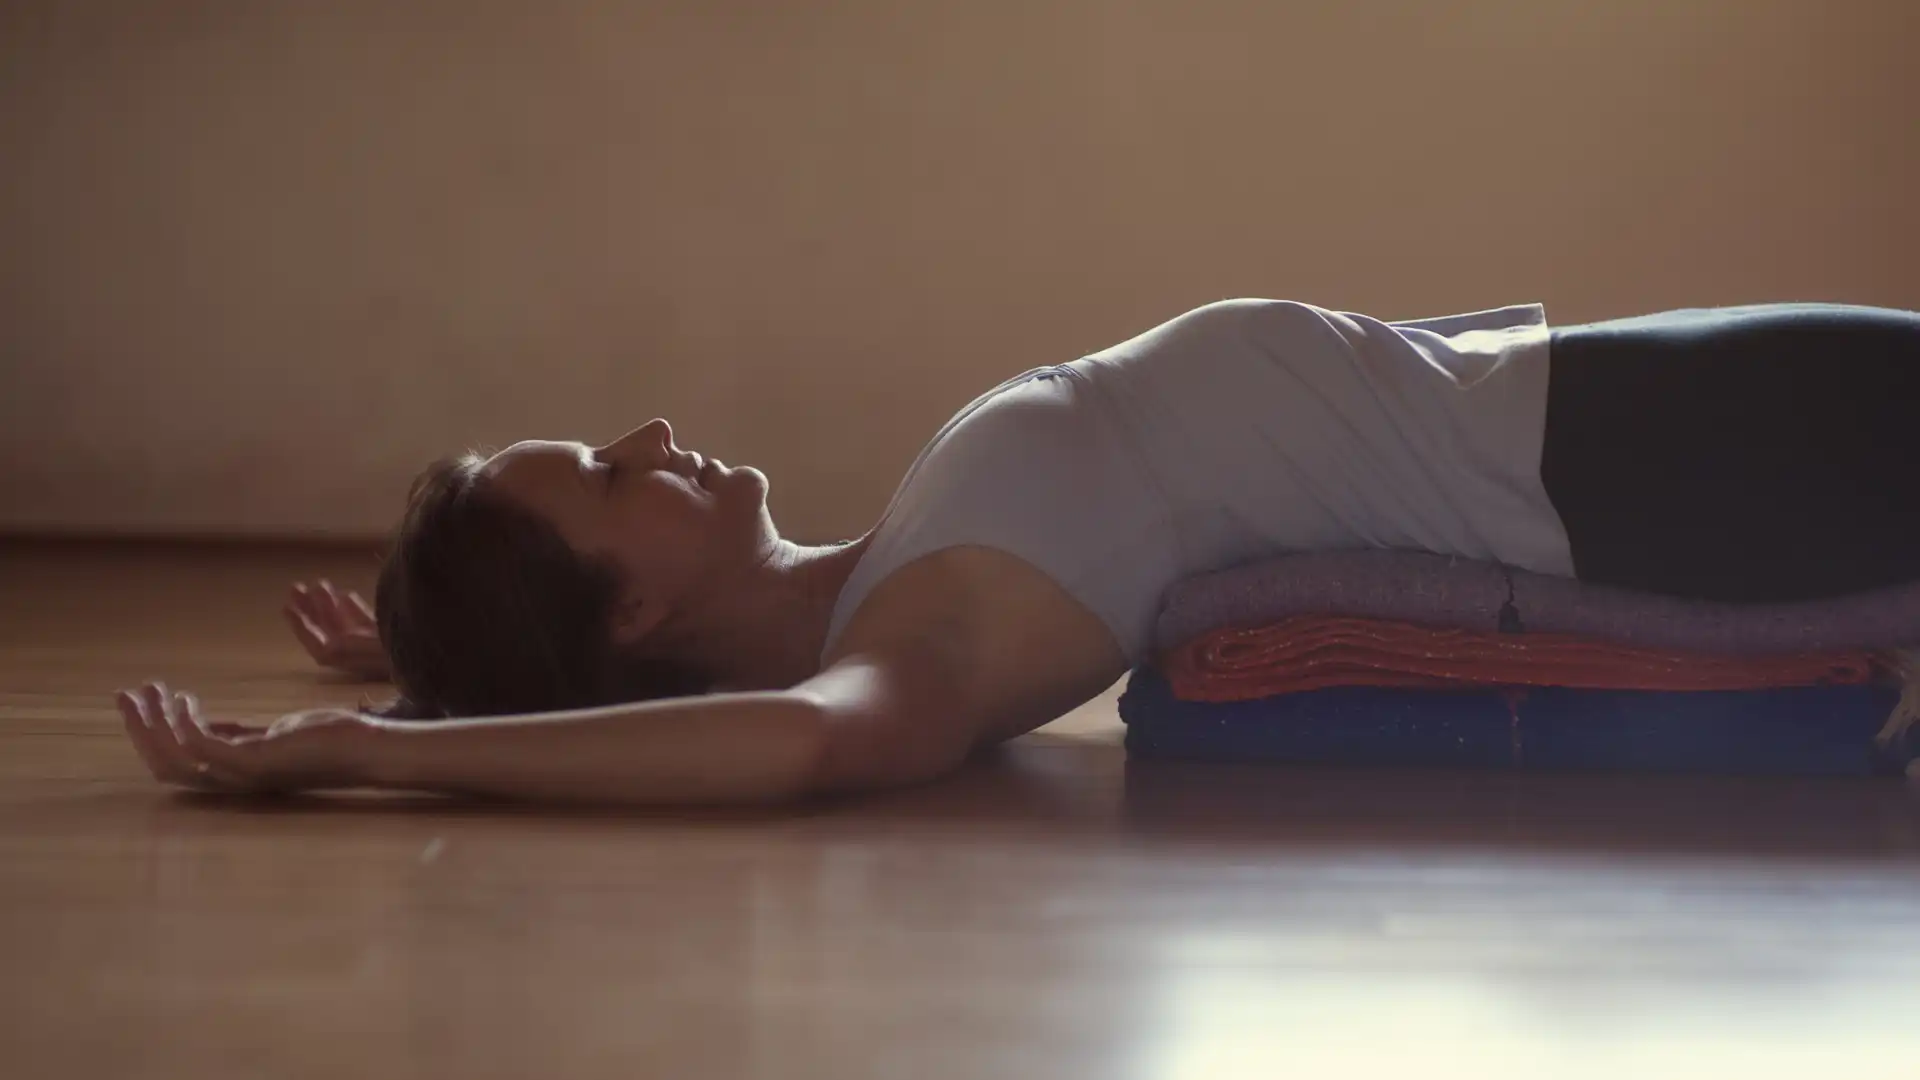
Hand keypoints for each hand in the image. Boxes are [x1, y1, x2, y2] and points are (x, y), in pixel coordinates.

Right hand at [116, 682, 366, 793]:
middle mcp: (233, 783)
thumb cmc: (328, 741)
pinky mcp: (256, 762)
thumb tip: (208, 726)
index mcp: (234, 776)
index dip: (150, 736)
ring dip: (153, 725)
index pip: (177, 764)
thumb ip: (239, 735)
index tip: (138, 704)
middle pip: (165, 766)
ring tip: (147, 690)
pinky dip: (185, 722)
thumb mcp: (273, 735)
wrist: (368, 748)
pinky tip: (183, 696)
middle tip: (126, 696)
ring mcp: (243, 776)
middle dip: (140, 730)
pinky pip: (203, 746)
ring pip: (175, 759)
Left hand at [284, 580, 389, 680]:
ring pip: (346, 625)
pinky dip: (355, 609)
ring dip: (330, 605)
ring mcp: (377, 645)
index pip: (319, 645)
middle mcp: (359, 655)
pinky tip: (347, 594)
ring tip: (321, 583)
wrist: (446, 657)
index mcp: (350, 661)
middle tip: (295, 587)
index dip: (301, 627)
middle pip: (329, 633)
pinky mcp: (395, 635)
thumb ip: (336, 648)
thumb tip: (318, 642)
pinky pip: (368, 623)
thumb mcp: (356, 654)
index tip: (286, 607)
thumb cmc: (395, 654)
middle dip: (311, 611)